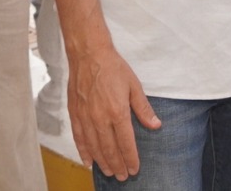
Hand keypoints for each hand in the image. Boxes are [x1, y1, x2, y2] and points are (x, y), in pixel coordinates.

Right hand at [67, 45, 160, 180]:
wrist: (89, 54)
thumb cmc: (113, 67)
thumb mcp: (134, 86)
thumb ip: (143, 109)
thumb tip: (155, 125)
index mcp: (117, 112)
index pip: (125, 143)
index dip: (130, 158)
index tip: (134, 168)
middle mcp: (100, 118)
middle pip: (109, 149)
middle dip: (117, 165)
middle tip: (122, 176)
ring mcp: (85, 117)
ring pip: (94, 147)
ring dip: (102, 162)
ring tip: (109, 172)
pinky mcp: (75, 114)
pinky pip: (79, 138)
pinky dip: (83, 151)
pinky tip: (88, 161)